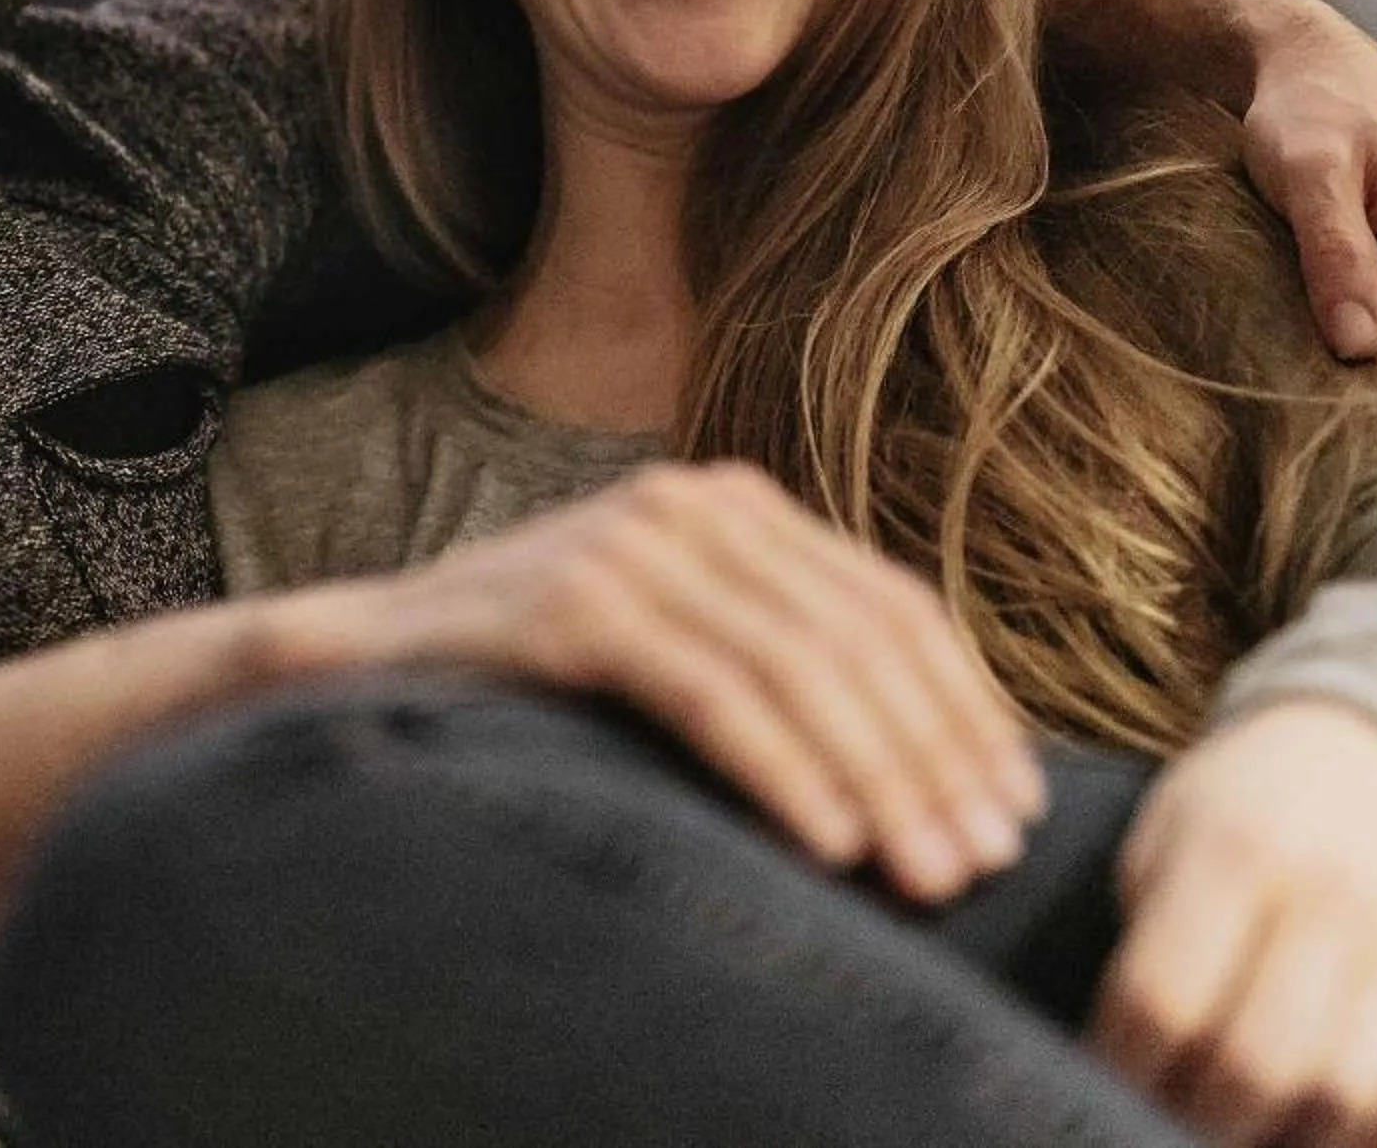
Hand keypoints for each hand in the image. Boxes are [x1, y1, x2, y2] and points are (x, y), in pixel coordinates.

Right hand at [278, 461, 1045, 902]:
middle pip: (859, 636)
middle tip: (985, 865)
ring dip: (879, 778)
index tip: (1021, 810)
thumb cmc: (531, 683)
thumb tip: (936, 768)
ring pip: (797, 666)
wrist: (355, 667)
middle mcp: (687, 503)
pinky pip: (707, 690)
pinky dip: (782, 769)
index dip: (967, 710)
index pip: (890, 605)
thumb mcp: (674, 651)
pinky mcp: (567, 603)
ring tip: (926, 873)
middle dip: (936, 759)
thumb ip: (777, 666)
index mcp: (731, 505)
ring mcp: (625, 544)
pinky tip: (827, 840)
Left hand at [1093, 702, 1376, 1146]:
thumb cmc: (1236, 812)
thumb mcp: (1163, 840)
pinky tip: (1327, 1122)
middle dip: (1202, 1117)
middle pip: (1259, 1062)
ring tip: (1248, 1126)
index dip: (1125, 1065)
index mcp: (1233, 854)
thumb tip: (1127, 1067)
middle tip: (1176, 1121)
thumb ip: (1146, 945)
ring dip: (1288, 1137)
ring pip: (1348, 1096)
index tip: (1111, 1082)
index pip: (1163, 999)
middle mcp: (1331, 899)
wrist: (1360, 755)